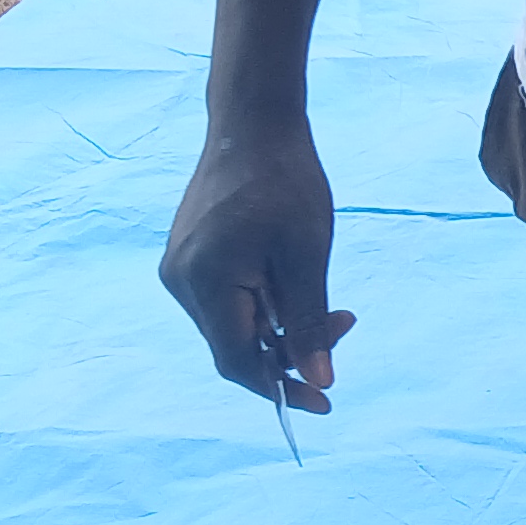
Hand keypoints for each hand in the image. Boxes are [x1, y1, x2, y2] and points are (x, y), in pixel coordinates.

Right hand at [161, 121, 355, 410]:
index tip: (324, 400)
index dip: (280, 387)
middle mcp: (180, 281)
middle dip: (290, 349)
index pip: (238, 361)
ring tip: (327, 298)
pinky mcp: (189, 257)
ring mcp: (180, 269)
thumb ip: (309, 322)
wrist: (253, 124)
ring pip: (233, 325)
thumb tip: (318, 380)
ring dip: (280, 326)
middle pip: (236, 346)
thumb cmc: (286, 182)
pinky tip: (292, 282)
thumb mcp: (308, 255)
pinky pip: (226, 302)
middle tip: (346, 321)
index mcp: (205, 281)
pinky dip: (264, 306)